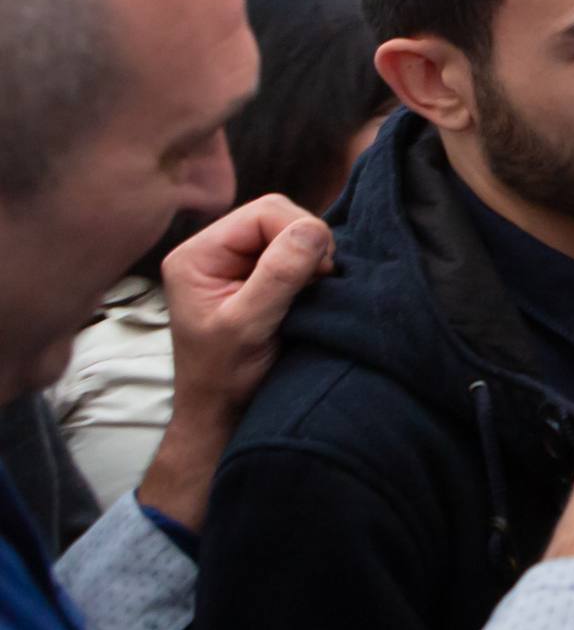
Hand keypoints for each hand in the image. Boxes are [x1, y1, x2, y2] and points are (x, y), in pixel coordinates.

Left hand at [139, 196, 334, 528]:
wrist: (223, 416)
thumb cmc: (226, 378)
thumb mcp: (247, 326)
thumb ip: (277, 275)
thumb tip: (314, 230)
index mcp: (197, 255)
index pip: (263, 213)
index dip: (299, 234)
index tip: (319, 275)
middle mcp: (215, 253)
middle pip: (279, 216)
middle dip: (308, 244)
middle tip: (320, 283)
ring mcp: (238, 265)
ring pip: (291, 234)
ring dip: (313, 259)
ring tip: (314, 293)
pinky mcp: (260, 279)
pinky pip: (296, 255)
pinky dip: (314, 270)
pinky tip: (313, 294)